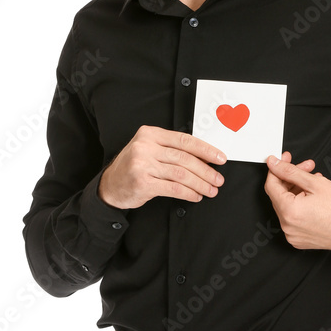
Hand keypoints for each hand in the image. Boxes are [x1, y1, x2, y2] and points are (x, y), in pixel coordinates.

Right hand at [98, 125, 227, 208]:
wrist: (110, 185)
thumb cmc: (134, 167)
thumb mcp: (149, 150)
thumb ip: (171, 149)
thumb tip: (204, 158)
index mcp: (150, 134)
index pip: (184, 140)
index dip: (205, 150)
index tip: (220, 158)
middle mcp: (145, 147)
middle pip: (184, 158)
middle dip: (206, 170)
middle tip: (218, 179)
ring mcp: (142, 165)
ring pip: (181, 174)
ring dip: (200, 184)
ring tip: (210, 190)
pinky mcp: (142, 183)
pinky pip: (172, 188)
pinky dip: (188, 193)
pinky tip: (196, 196)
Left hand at [264, 151, 330, 250]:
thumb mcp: (316, 183)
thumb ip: (291, 172)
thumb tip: (275, 164)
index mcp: (290, 212)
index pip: (271, 186)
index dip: (276, 170)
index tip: (280, 161)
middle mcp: (288, 226)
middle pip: (279, 196)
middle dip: (291, 179)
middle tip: (304, 167)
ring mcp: (293, 235)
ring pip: (286, 206)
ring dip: (296, 190)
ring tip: (313, 180)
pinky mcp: (299, 239)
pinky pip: (293, 217)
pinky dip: (299, 204)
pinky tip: (312, 195)